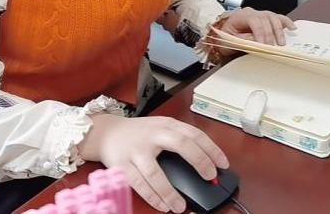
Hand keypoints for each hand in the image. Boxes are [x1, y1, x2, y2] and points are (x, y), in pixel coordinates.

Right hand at [78, 113, 228, 212]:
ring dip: (170, 192)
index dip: (211, 149)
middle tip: (210, 178)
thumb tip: (205, 161)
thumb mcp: (162, 127)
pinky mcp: (122, 165)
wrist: (107, 132)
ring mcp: (136, 150)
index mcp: (167, 125)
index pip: (194, 134)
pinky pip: (138, 184)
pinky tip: (162, 205)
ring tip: (181, 207)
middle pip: (181, 145)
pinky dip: (152, 197)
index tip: (223, 164)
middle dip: (199, 161)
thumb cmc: (139, 133)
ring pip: (155, 173)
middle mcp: (153, 135)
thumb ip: (180, 139)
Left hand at [218, 7, 295, 45]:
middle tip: (273, 47)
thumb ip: (243, 40)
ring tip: (281, 42)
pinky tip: (292, 28)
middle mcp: (252, 12)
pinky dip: (285, 22)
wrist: (225, 33)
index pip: (254, 21)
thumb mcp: (230, 40)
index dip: (260, 32)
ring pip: (273, 17)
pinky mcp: (266, 18)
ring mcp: (260, 14)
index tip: (263, 44)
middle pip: (265, 19)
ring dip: (279, 30)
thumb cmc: (226, 37)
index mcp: (241, 15)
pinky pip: (278, 17)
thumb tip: (256, 41)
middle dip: (270, 34)